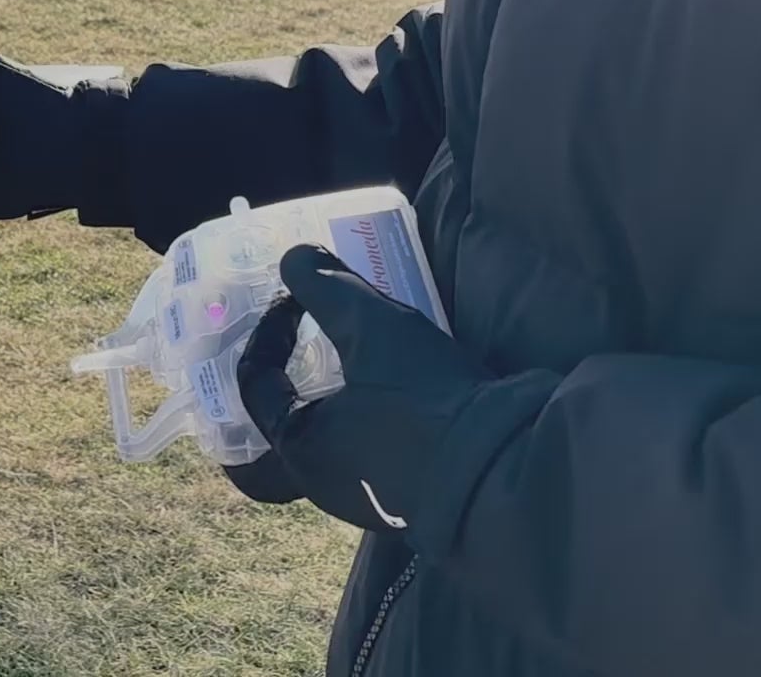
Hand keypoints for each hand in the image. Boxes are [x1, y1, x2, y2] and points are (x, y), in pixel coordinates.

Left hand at [230, 245, 486, 534]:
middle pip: (269, 458)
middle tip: (283, 375)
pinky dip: (359, 435)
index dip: (267, 332)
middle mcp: (322, 485)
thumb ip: (327, 288)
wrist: (506, 472)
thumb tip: (295, 258)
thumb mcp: (373, 328)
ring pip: (321, 461)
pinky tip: (389, 403)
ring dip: (321, 419)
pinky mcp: (410, 503)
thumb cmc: (427, 403)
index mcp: (299, 449)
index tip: (295, 299)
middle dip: (274, 412)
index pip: (255, 386)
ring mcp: (367, 502)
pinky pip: (365, 467)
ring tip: (341, 377)